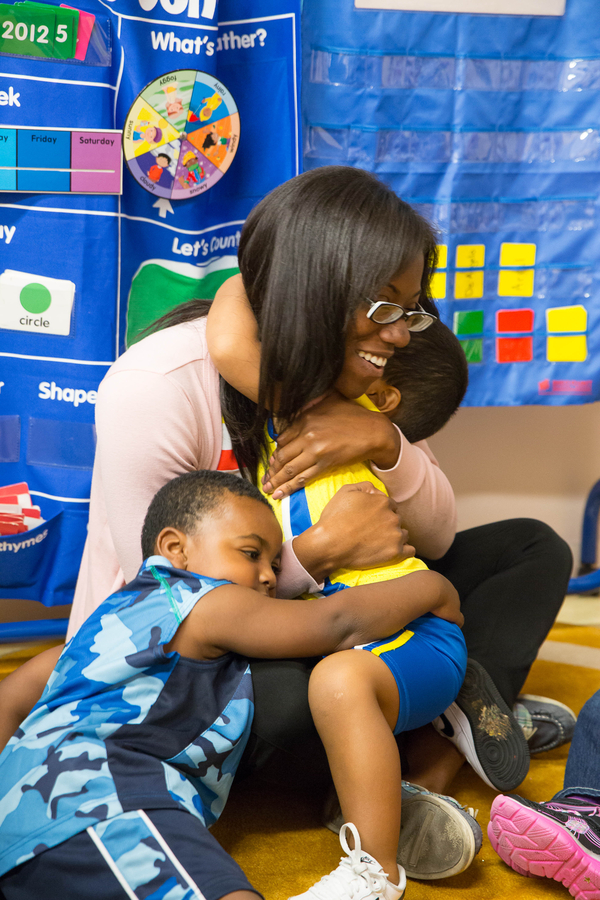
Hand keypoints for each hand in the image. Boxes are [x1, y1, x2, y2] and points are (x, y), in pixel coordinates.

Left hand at [263, 392, 400, 498]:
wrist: (374, 431)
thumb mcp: (330, 401)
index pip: (281, 439)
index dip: (275, 453)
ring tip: (267, 490)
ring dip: (276, 481)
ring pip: (289, 469)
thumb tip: (296, 409)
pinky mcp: (325, 463)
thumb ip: (310, 405)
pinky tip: (280, 494)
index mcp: (305, 419)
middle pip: (281, 455)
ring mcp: (315, 450)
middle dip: (271, 470)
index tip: (271, 462)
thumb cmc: (354, 416)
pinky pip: (302, 478)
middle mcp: (307, 434)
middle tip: (264, 480)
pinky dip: (289, 487)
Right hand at [292, 482, 413, 583]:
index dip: (380, 511)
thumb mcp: (345, 491)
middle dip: (388, 523)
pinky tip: (393, 550)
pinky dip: (404, 551)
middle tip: (373, 531)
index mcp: (383, 501)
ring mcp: (395, 535)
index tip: (371, 519)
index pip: (390, 505)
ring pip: (404, 534)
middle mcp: (393, 517)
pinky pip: (410, 551)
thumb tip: (376, 491)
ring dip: (395, 536)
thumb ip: (365, 487)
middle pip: (397, 519)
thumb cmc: (334, 518)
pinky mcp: (395, 553)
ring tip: (380, 542)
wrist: (329, 544)